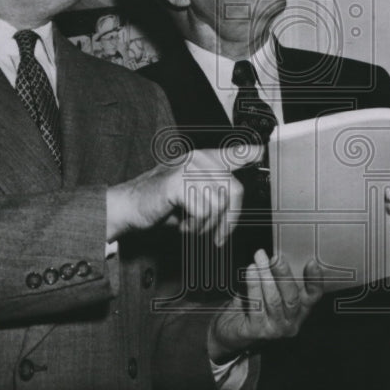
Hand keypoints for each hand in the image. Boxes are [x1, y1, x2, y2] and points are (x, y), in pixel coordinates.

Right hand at [106, 144, 262, 244]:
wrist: (127, 209)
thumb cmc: (161, 206)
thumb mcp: (194, 199)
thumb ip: (215, 195)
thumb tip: (237, 203)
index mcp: (202, 160)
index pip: (233, 153)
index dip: (250, 153)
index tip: (262, 152)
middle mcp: (197, 159)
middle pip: (235, 190)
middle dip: (230, 219)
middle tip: (218, 237)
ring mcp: (187, 168)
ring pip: (219, 204)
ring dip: (207, 226)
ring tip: (192, 227)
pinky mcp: (177, 182)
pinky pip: (203, 211)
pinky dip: (195, 226)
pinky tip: (182, 225)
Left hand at [208, 250, 323, 362]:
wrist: (233, 327)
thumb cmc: (255, 304)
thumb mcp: (271, 290)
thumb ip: (279, 278)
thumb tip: (280, 256)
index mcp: (299, 311)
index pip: (313, 296)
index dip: (315, 280)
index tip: (311, 262)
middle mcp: (290, 323)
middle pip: (292, 298)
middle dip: (284, 275)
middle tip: (276, 258)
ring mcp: (274, 330)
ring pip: (274, 300)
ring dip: (266, 277)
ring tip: (259, 261)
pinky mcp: (257, 331)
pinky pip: (256, 306)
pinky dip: (253, 286)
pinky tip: (251, 272)